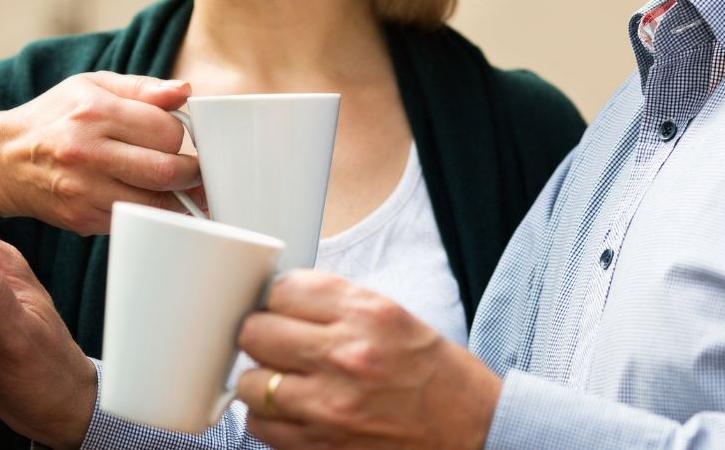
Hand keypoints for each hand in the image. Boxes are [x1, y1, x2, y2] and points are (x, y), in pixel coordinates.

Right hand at [0, 71, 201, 232]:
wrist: (3, 158)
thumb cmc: (55, 116)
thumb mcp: (93, 85)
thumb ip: (142, 88)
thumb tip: (185, 91)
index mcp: (94, 112)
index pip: (166, 131)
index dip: (182, 134)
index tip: (179, 137)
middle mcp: (88, 152)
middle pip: (166, 171)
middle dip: (191, 172)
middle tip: (193, 168)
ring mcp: (84, 190)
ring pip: (155, 202)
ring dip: (176, 196)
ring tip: (177, 185)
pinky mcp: (82, 218)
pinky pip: (133, 218)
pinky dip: (148, 210)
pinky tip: (145, 196)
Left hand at [235, 271, 501, 448]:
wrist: (473, 431)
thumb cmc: (437, 376)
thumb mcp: (395, 318)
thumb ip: (337, 306)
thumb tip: (282, 300)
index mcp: (367, 314)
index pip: (283, 290)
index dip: (279, 300)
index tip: (285, 310)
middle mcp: (345, 356)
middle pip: (256, 332)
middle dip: (263, 336)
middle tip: (280, 344)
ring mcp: (329, 407)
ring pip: (250, 383)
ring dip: (263, 381)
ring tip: (289, 382)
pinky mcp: (321, 446)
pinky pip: (261, 426)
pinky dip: (270, 418)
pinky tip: (295, 411)